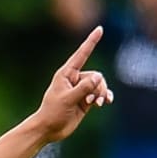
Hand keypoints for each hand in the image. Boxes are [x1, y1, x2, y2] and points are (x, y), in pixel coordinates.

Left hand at [32, 26, 111, 142]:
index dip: (91, 42)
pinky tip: (107, 102)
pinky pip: (100, 93)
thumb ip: (84, 88)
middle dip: (98, 87)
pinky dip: (104, 96)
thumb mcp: (68, 99)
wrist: (49, 129)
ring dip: (101, 93)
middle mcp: (74, 79)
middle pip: (96, 76)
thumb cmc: (53, 113)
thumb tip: (99, 78)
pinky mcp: (85, 99)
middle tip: (90, 101)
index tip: (100, 28)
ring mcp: (80, 89)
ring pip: (99, 85)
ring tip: (97, 104)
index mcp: (66, 74)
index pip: (81, 55)